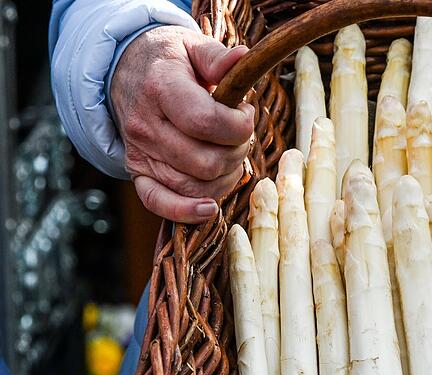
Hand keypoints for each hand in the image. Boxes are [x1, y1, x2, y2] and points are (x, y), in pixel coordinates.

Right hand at [111, 26, 254, 222]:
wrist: (126, 72)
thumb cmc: (170, 61)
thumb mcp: (193, 47)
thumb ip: (218, 57)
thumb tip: (242, 58)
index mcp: (160, 88)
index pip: (205, 122)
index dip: (238, 126)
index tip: (245, 114)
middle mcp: (146, 125)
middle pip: (206, 161)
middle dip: (237, 152)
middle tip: (239, 134)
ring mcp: (140, 152)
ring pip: (193, 186)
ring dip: (224, 177)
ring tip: (228, 153)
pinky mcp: (138, 171)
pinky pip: (158, 202)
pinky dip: (186, 211)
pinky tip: (208, 208)